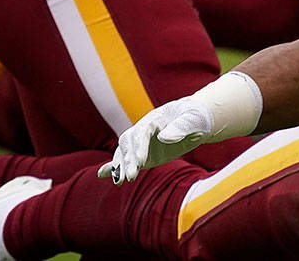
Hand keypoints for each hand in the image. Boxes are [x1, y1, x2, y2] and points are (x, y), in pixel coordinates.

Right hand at [97, 71, 260, 183]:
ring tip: (119, 181)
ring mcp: (141, 143)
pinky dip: (113, 167)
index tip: (140, 162)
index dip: (140, 146)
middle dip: (128, 160)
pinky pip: (125, 160)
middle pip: (130, 143)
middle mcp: (143, 130)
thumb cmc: (195, 117)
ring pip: (124, 152)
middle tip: (130, 177)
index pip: (143, 132)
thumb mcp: (193, 120)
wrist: (196, 121)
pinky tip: (103, 175)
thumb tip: (165, 137)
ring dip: (120, 166)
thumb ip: (181, 127)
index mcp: (155, 118)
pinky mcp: (142, 154)